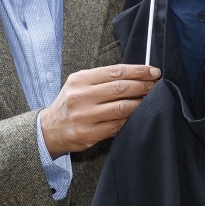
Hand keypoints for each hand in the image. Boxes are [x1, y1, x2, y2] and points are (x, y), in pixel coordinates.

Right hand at [40, 64, 160, 155]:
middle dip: (143, 86)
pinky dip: (130, 120)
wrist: (48, 129)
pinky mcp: (88, 134)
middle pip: (120, 88)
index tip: (154, 71)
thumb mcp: (80, 84)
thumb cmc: (71, 103)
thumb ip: (102, 78)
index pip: (115, 71)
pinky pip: (116, 126)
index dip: (138, 71)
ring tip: (151, 100)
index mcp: (80, 80)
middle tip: (156, 85)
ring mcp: (84, 117)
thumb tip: (136, 74)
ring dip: (140, 103)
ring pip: (121, 108)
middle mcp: (80, 97)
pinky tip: (139, 116)